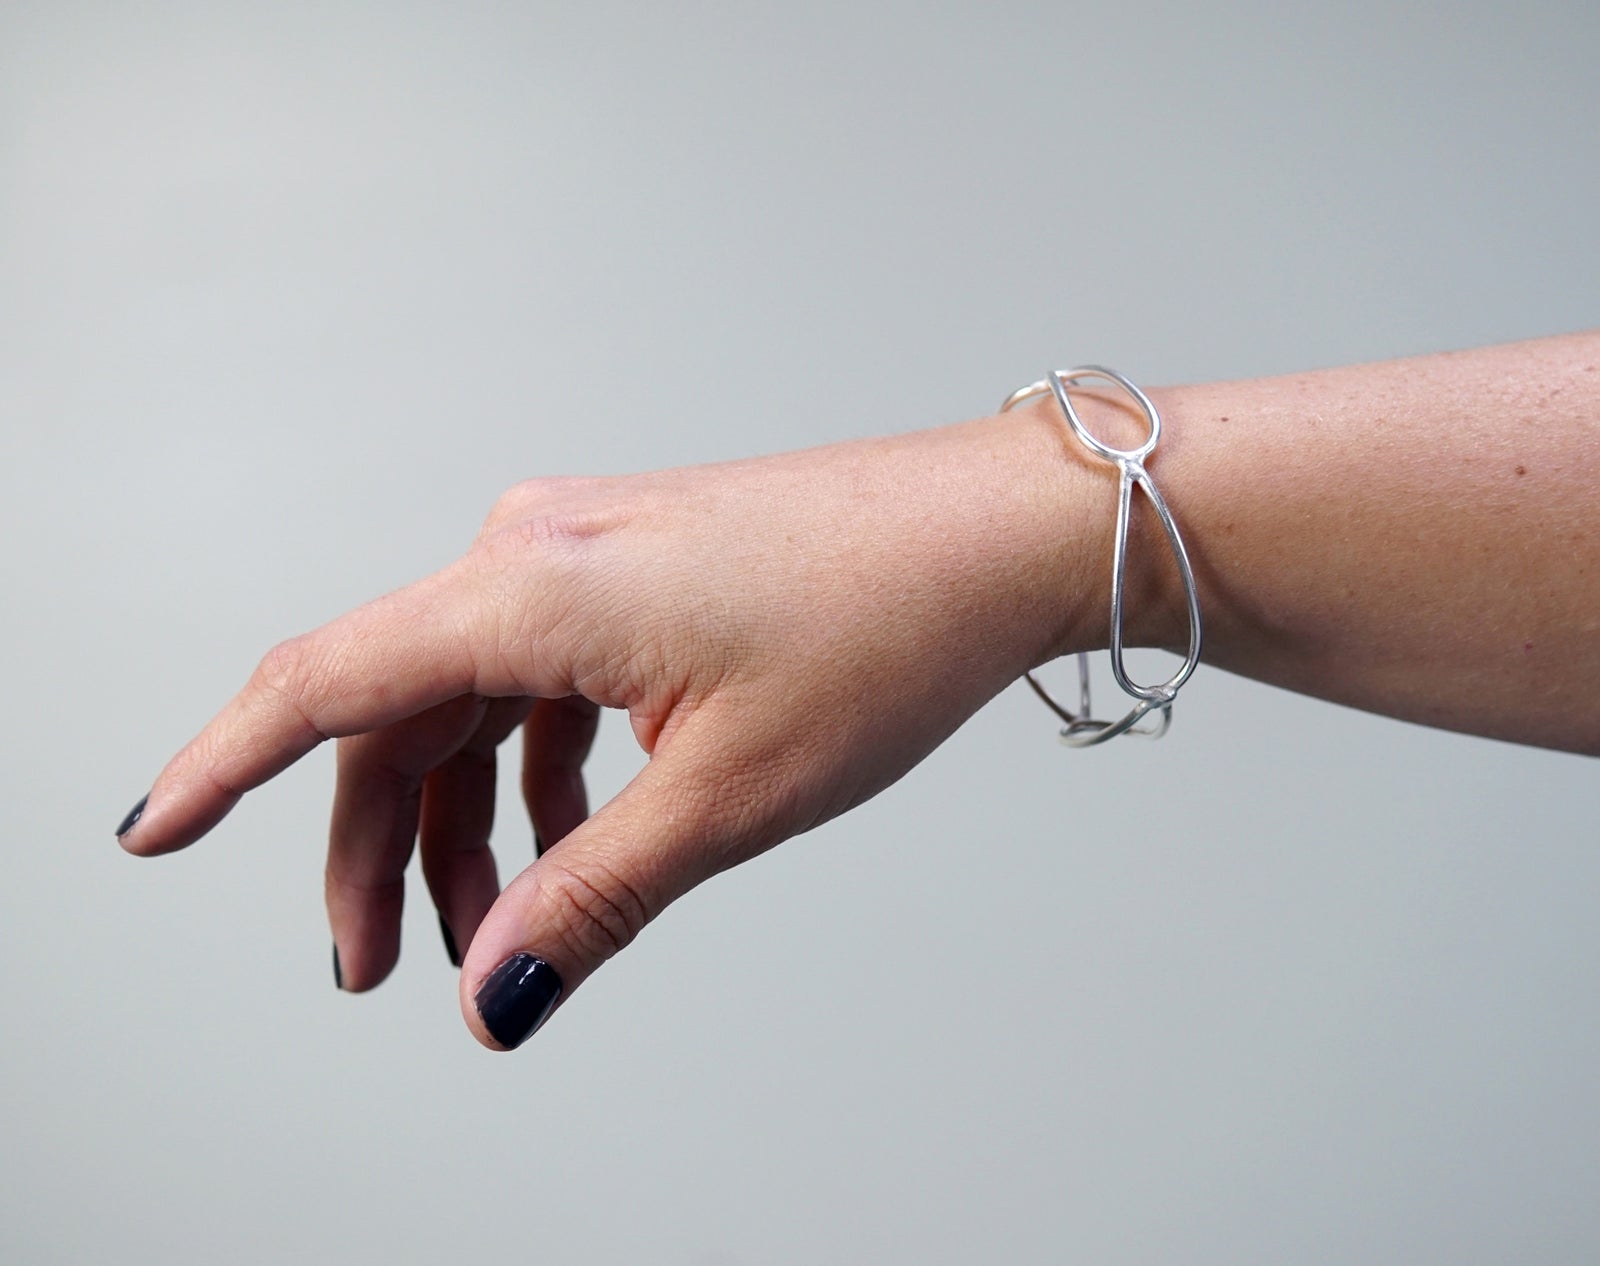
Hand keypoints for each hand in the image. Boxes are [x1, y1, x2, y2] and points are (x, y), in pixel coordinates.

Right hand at [117, 407, 1091, 1048]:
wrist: (996, 533)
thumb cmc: (888, 629)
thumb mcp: (729, 794)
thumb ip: (592, 895)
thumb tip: (496, 989)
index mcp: (532, 588)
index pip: (326, 683)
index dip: (225, 767)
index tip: (152, 835)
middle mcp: (536, 548)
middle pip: (393, 711)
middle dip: (380, 848)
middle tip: (385, 965)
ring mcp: (585, 548)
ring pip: (467, 698)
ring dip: (464, 814)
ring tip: (499, 923)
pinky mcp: (633, 563)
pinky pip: (535, 674)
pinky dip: (530, 764)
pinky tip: (567, 831)